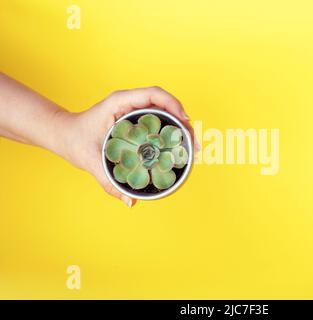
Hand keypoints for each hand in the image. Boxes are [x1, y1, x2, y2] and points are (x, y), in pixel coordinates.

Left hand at [59, 86, 194, 206]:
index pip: (153, 94)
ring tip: (191, 148)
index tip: (185, 124)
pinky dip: (171, 132)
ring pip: (165, 112)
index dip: (174, 105)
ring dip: (180, 127)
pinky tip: (176, 148)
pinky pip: (159, 120)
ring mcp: (134, 110)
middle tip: (193, 145)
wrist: (64, 134)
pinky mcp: (136, 119)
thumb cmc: (74, 140)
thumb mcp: (90, 161)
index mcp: (119, 102)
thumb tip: (130, 201)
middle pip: (165, 104)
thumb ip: (108, 182)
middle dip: (183, 121)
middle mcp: (130, 103)